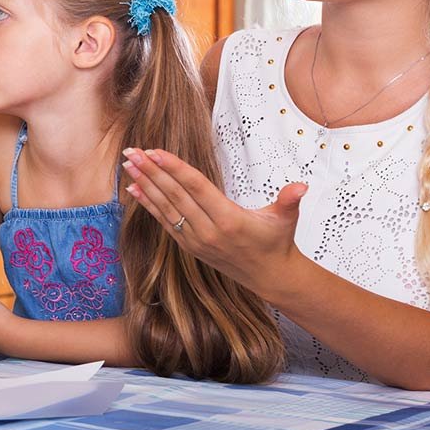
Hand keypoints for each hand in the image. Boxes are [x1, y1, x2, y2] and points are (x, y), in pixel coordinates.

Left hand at [121, 147, 307, 294]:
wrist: (270, 278)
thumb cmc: (277, 242)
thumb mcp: (286, 220)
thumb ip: (289, 200)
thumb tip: (301, 186)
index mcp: (229, 220)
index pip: (196, 187)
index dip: (174, 168)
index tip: (155, 152)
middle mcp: (208, 231)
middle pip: (175, 195)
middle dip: (151, 171)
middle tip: (131, 151)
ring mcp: (196, 240)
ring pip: (166, 207)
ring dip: (145, 184)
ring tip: (128, 164)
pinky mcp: (189, 246)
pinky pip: (164, 221)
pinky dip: (148, 204)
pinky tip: (134, 189)